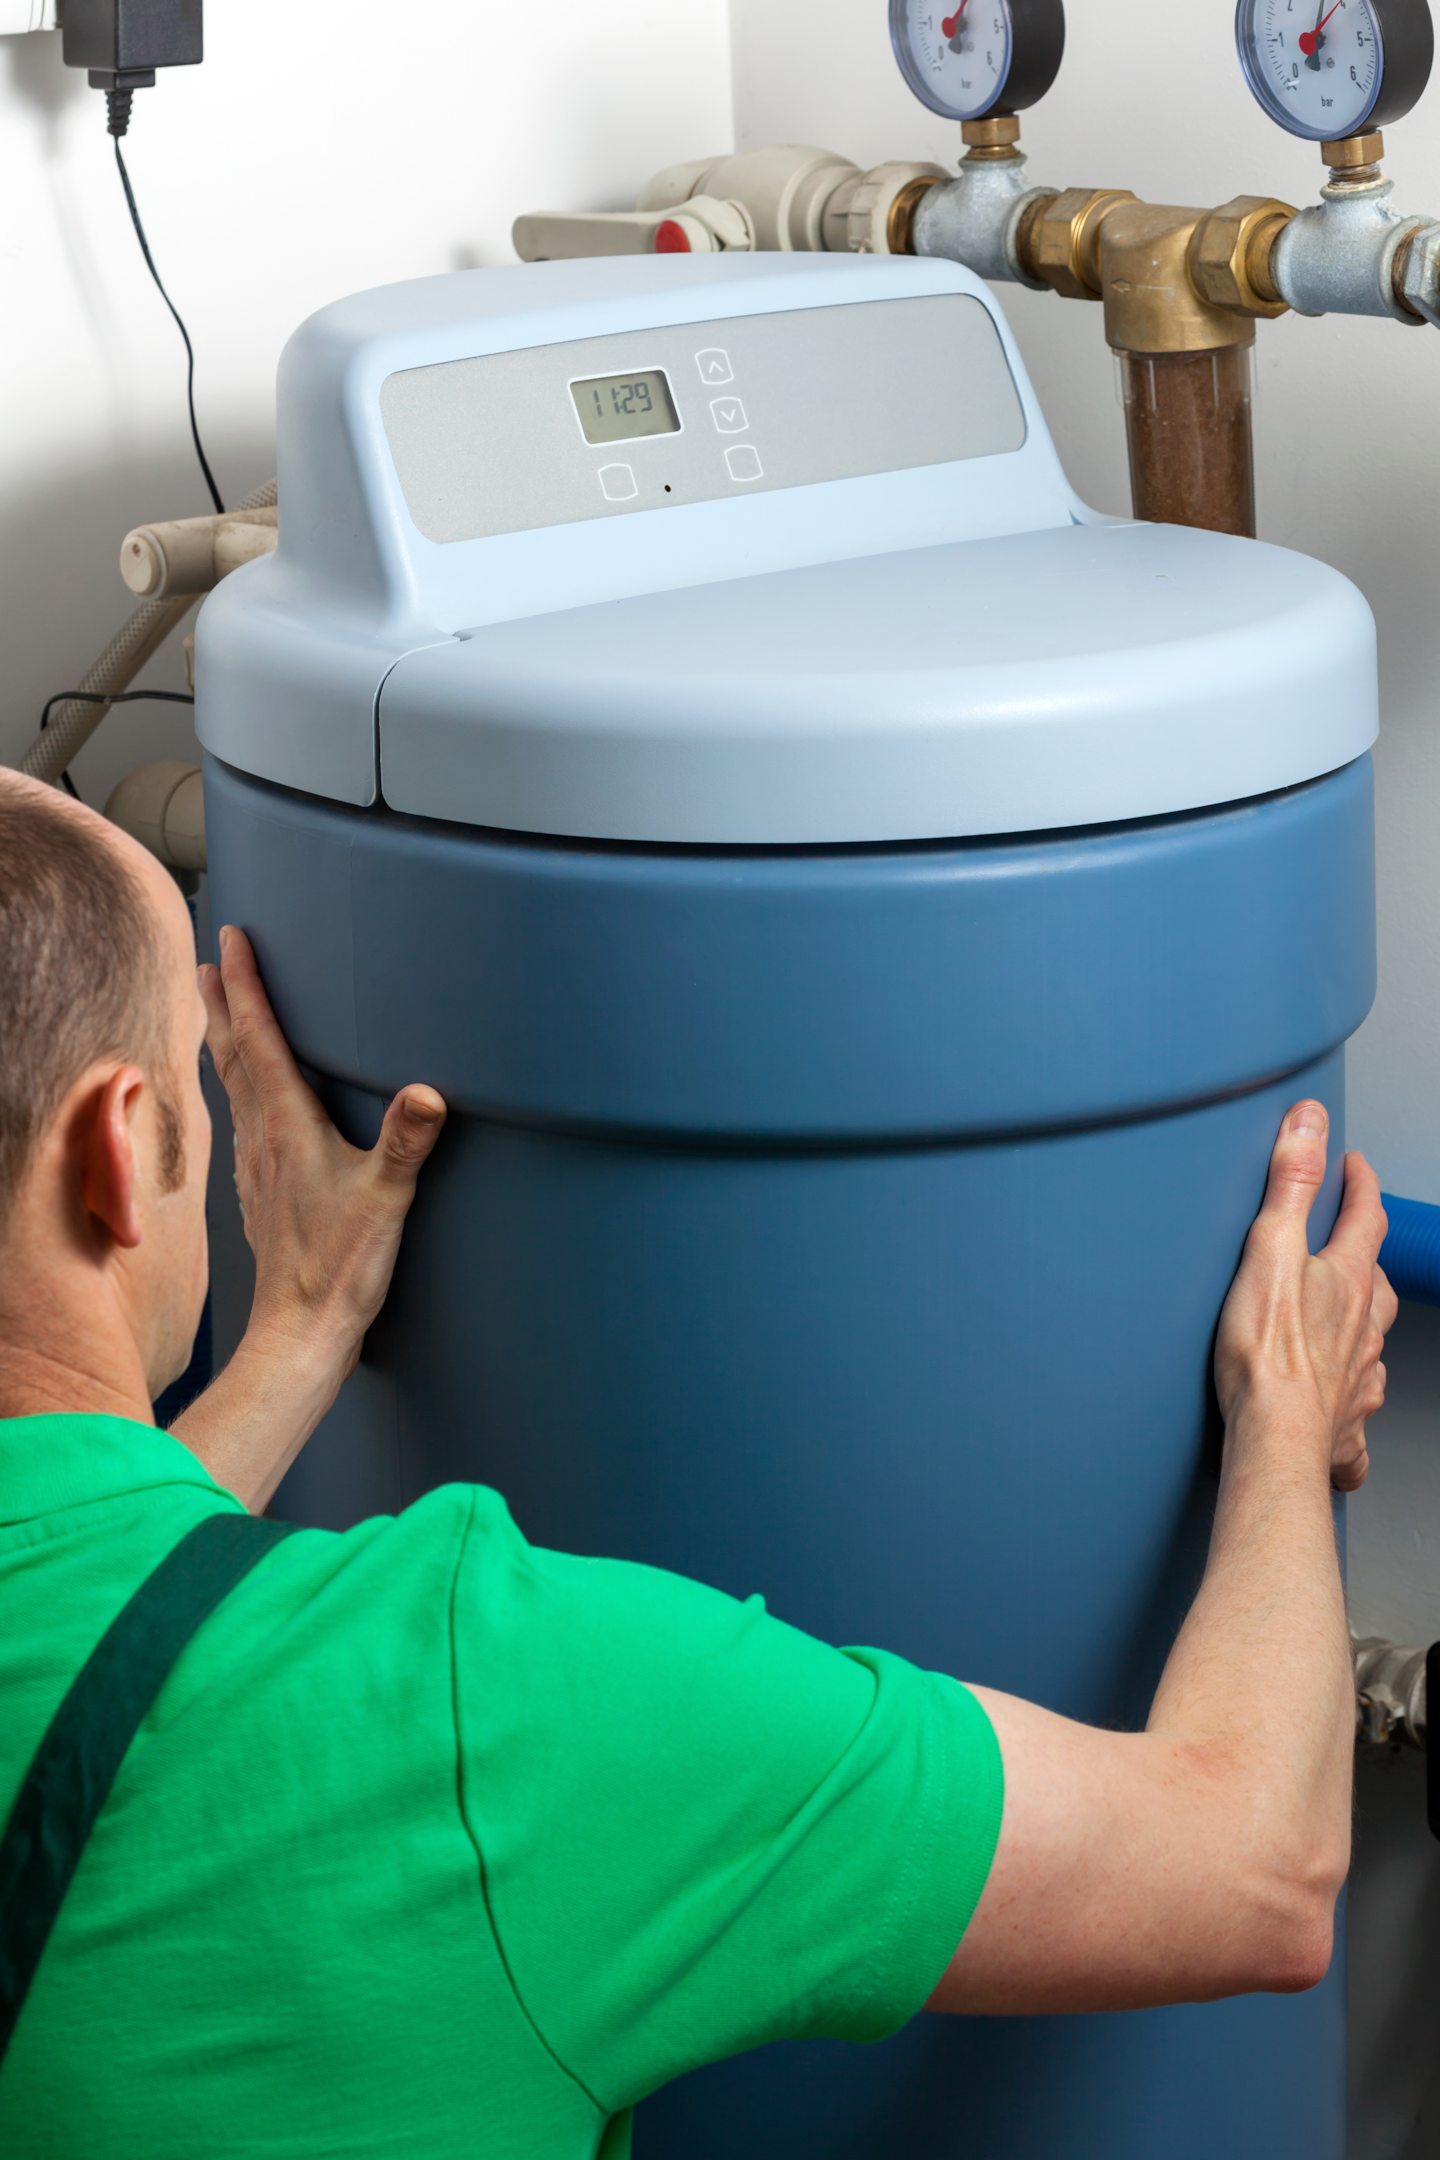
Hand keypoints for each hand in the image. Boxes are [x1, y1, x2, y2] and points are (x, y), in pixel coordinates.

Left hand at [199, 924, 446, 1393]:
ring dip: (225, 1041)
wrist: (301, 1330)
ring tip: (218, 1012)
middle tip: (210, 960)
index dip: (248, 987)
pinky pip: (243, 1119)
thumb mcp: (385, 1201)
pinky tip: (248, 1098)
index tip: (233, 941)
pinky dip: (238, 1087)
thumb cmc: (341, 1269)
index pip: (261, 1040)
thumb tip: (426, 1093)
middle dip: (221, 1003)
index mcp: (288, 1128)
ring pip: (232, 1085)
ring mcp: (256, 1166)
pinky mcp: (262, 1191)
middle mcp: (262, 1139)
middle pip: (233, 1054)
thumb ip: (405, 1144)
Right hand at [1214, 1101, 1396, 1491]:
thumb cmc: (1267, 1354)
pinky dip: (1354, 1403)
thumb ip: (1291, 1183)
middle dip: (1365, 1258)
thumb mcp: (1270, 1248)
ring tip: (1342, 1320)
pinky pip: (1358, 1409)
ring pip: (1373, 1343)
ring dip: (1362, 1327)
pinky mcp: (1345, 1420)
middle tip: (1349, 1243)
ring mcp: (1358, 1374)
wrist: (1276, 1435)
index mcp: (1347, 1281)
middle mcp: (1363, 1327)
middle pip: (1377, 1283)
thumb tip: (1309, 1123)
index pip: (1366, 1218)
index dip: (1360, 1186)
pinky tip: (1341, 1405)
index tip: (1355, 1167)